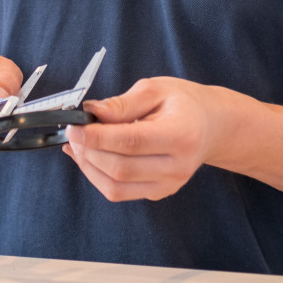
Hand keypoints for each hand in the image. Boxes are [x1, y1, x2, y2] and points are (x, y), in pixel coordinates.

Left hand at [63, 77, 223, 201]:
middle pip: (120, 168)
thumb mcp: (155, 89)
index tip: (74, 125)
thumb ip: (122, 103)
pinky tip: (88, 156)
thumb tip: (92, 112)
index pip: (131, 142)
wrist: (211, 126)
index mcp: (181, 135)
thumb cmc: (183, 104)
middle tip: (72, 131)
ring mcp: (169, 184)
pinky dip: (97, 176)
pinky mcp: (159, 193)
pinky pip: (119, 192)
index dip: (96, 136)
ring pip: (115, 187)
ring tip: (78, 144)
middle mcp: (177, 166)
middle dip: (88, 150)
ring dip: (88, 166)